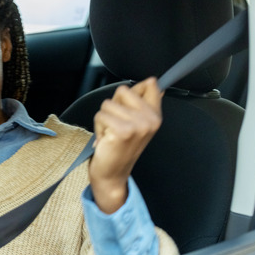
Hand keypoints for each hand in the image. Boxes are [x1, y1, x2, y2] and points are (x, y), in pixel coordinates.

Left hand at [89, 77, 162, 213]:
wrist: (113, 173)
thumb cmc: (119, 147)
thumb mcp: (136, 123)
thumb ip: (141, 102)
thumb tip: (150, 81)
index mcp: (156, 115)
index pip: (151, 84)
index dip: (133, 90)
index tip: (127, 106)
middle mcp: (151, 119)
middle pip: (123, 90)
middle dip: (113, 105)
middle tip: (116, 124)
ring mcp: (138, 125)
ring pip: (108, 104)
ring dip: (104, 119)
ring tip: (111, 133)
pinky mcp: (123, 130)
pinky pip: (101, 115)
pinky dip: (98, 127)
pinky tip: (106, 139)